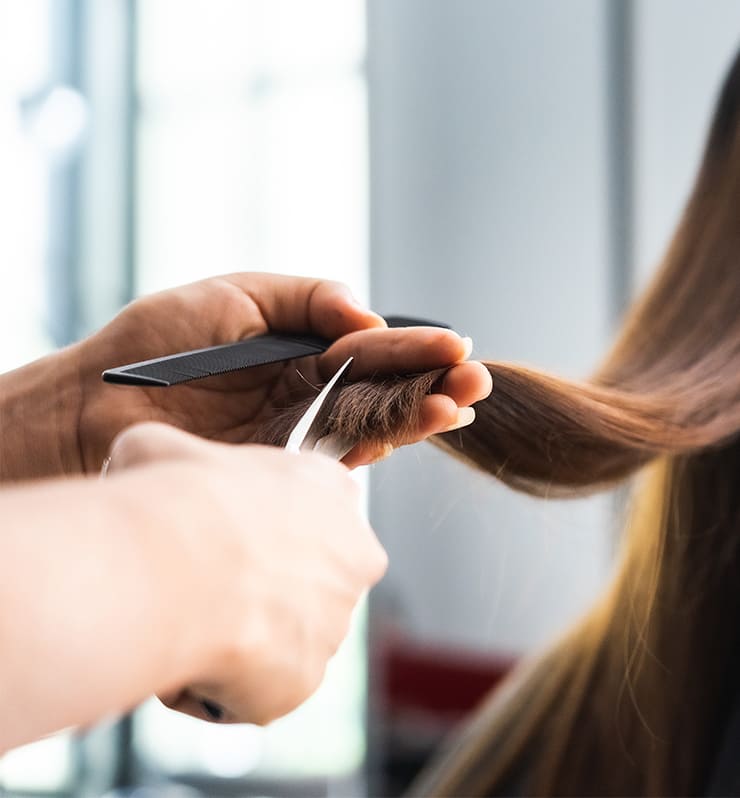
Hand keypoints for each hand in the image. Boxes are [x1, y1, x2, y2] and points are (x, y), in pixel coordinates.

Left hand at [74, 273, 490, 472]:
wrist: (95, 402)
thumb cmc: (156, 342)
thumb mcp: (236, 294)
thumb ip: (305, 297)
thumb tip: (366, 317)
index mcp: (300, 350)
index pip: (371, 348)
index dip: (414, 346)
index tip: (458, 345)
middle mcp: (306, 394)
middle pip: (382, 390)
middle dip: (432, 385)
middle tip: (477, 383)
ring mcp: (294, 434)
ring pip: (369, 425)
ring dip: (417, 417)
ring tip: (458, 406)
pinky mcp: (277, 469)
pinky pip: (335, 457)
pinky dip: (375, 444)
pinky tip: (410, 431)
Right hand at [106, 421, 386, 724]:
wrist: (174, 564)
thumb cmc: (175, 496)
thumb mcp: (163, 447)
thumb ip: (177, 457)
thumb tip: (136, 461)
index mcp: (332, 490)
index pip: (310, 510)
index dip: (261, 524)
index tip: (223, 531)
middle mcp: (353, 557)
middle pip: (302, 579)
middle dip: (258, 586)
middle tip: (202, 582)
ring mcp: (334, 623)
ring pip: (280, 636)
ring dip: (239, 635)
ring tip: (188, 619)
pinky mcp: (306, 681)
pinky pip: (257, 689)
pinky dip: (222, 683)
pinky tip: (188, 657)